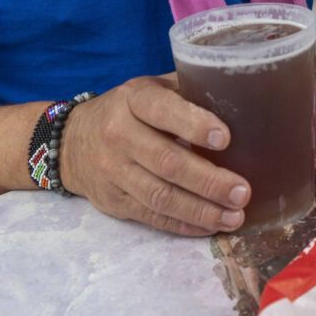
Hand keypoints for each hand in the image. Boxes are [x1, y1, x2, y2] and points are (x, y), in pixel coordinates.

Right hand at [57, 74, 250, 235]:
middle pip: (166, 161)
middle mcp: (119, 134)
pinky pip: (152, 216)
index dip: (193, 124)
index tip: (225, 138)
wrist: (72, 141)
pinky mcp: (114, 201)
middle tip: (242, 191)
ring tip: (234, 216)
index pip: (162, 110)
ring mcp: (113, 171)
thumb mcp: (151, 89)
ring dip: (201, 210)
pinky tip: (210, 226)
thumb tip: (243, 100)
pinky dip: (184, 224)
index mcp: (133, 99)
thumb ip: (187, 92)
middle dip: (208, 180)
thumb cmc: (129, 111)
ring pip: (160, 196)